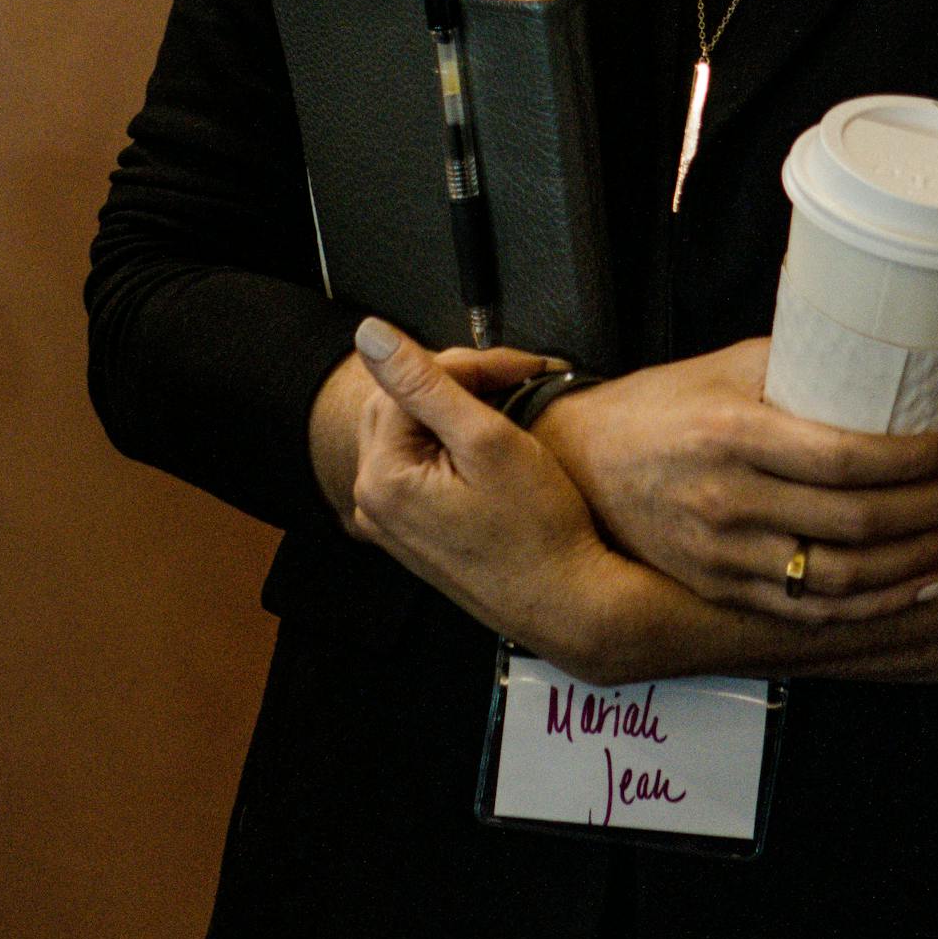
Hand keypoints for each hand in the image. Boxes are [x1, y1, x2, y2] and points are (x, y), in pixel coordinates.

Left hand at [307, 335, 546, 528]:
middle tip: (516, 378)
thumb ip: (423, 381)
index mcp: (381, 480)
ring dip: (455, 408)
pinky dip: (451, 444)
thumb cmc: (539, 533)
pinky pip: (420, 467)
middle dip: (459, 382)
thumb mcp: (486, 440)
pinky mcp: (413, 533)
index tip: (521, 366)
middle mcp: (373, 505)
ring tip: (508, 404)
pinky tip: (489, 443)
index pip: (409, 383)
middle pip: (401, 406)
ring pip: (411, 433)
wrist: (567, 604)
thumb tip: (370, 334)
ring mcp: (391, 523)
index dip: (470, 366)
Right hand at [532, 337, 937, 623]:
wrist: (580, 465)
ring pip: (842, 577)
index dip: (911, 459)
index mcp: (732, 434)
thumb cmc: (657, 406)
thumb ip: (794, 367)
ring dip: (914, 559)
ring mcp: (725, 555)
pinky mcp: (722, 590)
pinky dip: (875, 604)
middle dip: (931, 506)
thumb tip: (873, 360)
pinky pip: (813, 612)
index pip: (844, 457)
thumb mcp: (720, 369)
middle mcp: (729, 501)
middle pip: (855, 522)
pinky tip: (916, 583)